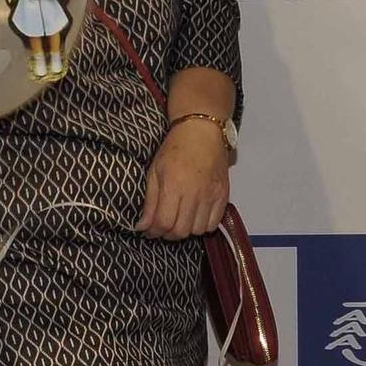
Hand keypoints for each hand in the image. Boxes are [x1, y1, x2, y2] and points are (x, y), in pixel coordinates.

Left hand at [138, 120, 229, 238]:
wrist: (202, 132)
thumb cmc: (174, 149)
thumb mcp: (154, 171)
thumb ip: (150, 201)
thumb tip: (142, 226)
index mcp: (173, 186)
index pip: (163, 223)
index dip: (153, 231)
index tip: (148, 230)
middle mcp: (194, 193)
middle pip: (180, 231)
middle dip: (167, 234)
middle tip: (163, 226)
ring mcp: (211, 195)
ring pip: (197, 230)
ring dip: (185, 230)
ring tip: (179, 220)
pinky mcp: (223, 195)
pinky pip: (213, 223)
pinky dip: (202, 226)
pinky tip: (195, 216)